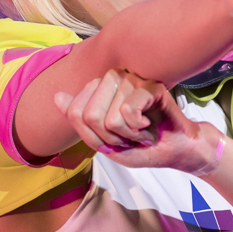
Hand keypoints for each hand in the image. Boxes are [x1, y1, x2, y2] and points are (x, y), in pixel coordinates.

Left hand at [53, 69, 221, 172]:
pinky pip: (127, 111)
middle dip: (110, 137)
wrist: (176, 151)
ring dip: (127, 135)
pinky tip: (149, 124)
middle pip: (90, 115)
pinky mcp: (150, 86)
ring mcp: (132, 81)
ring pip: (110, 117)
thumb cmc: (142, 146)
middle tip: (129, 136)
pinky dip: (138, 128)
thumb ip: (79, 120)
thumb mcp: (104, 142)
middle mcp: (115, 80)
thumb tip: (56, 95)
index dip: (94, 137)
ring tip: (141, 130)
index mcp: (100, 89)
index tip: (114, 139)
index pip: (76, 113)